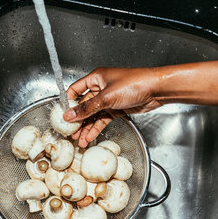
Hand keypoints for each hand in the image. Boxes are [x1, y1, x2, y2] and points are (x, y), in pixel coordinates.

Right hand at [65, 57, 217, 146]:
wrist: (156, 90)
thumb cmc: (135, 84)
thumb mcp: (107, 97)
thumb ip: (87, 108)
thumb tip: (70, 115)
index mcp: (96, 78)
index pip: (75, 89)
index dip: (67, 102)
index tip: (61, 115)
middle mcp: (101, 88)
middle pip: (83, 105)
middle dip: (77, 120)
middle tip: (69, 132)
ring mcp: (109, 99)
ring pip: (92, 115)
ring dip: (86, 127)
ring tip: (78, 140)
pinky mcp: (116, 109)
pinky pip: (102, 120)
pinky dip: (96, 128)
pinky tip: (89, 137)